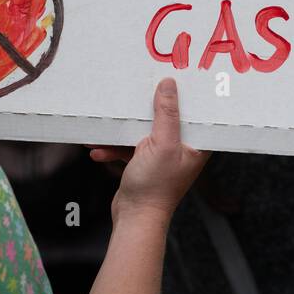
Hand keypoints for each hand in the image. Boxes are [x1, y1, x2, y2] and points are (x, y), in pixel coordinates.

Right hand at [89, 78, 209, 223]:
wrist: (134, 218)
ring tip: (104, 126)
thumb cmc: (155, 187)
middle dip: (146, 108)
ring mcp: (161, 155)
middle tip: (136, 90)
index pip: (196, 112)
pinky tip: (98, 149)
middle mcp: (181, 148)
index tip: (175, 75)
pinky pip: (128, 146)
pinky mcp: (143, 162)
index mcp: (196, 144)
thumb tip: (169, 84)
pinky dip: (113, 147)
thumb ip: (166, 113)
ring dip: (122, 130)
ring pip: (142, 130)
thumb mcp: (162, 144)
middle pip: (165, 117)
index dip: (187, 94)